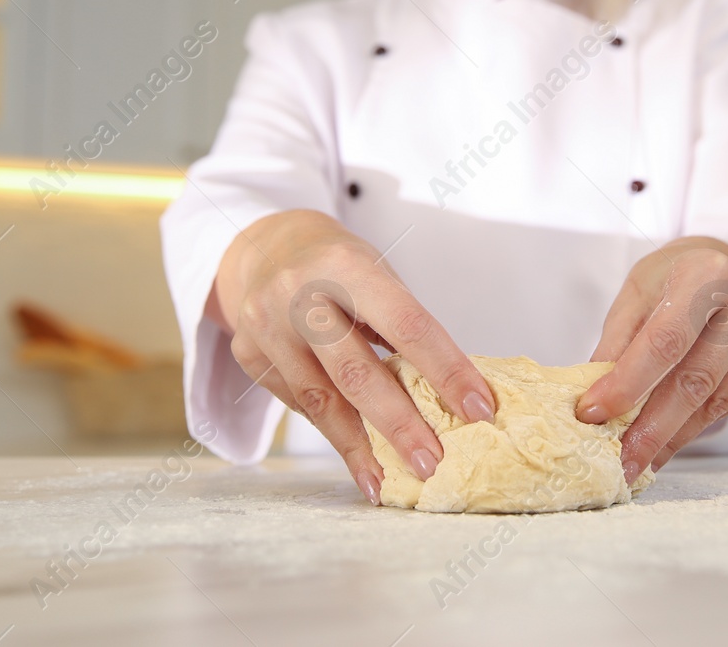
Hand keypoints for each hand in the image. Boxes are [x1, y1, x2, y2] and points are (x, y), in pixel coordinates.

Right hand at [209, 209, 494, 504]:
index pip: (407, 324)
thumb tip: (450, 396)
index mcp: (347, 265)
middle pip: (356, 372)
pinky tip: (358, 458)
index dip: (447, 370)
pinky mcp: (248, 353)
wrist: (266, 248)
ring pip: (320, 400)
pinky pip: (297, 403)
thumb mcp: (376, 275)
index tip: (479, 410)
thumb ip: (403, 327)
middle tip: (433, 463)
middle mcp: (300, 294)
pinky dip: (333, 433)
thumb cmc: (339, 266)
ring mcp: (267, 326)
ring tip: (389, 480)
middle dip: (399, 425)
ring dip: (360, 447)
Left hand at [575, 239, 727, 481]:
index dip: (629, 383)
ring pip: (717, 401)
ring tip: (641, 458)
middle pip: (695, 380)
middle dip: (652, 428)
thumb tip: (594, 403)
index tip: (594, 415)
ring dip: (674, 436)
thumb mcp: (637, 294)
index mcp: (707, 272)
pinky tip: (671, 438)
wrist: (727, 269)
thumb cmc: (675, 279)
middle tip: (621, 461)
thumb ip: (617, 343)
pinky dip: (698, 425)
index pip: (665, 340)